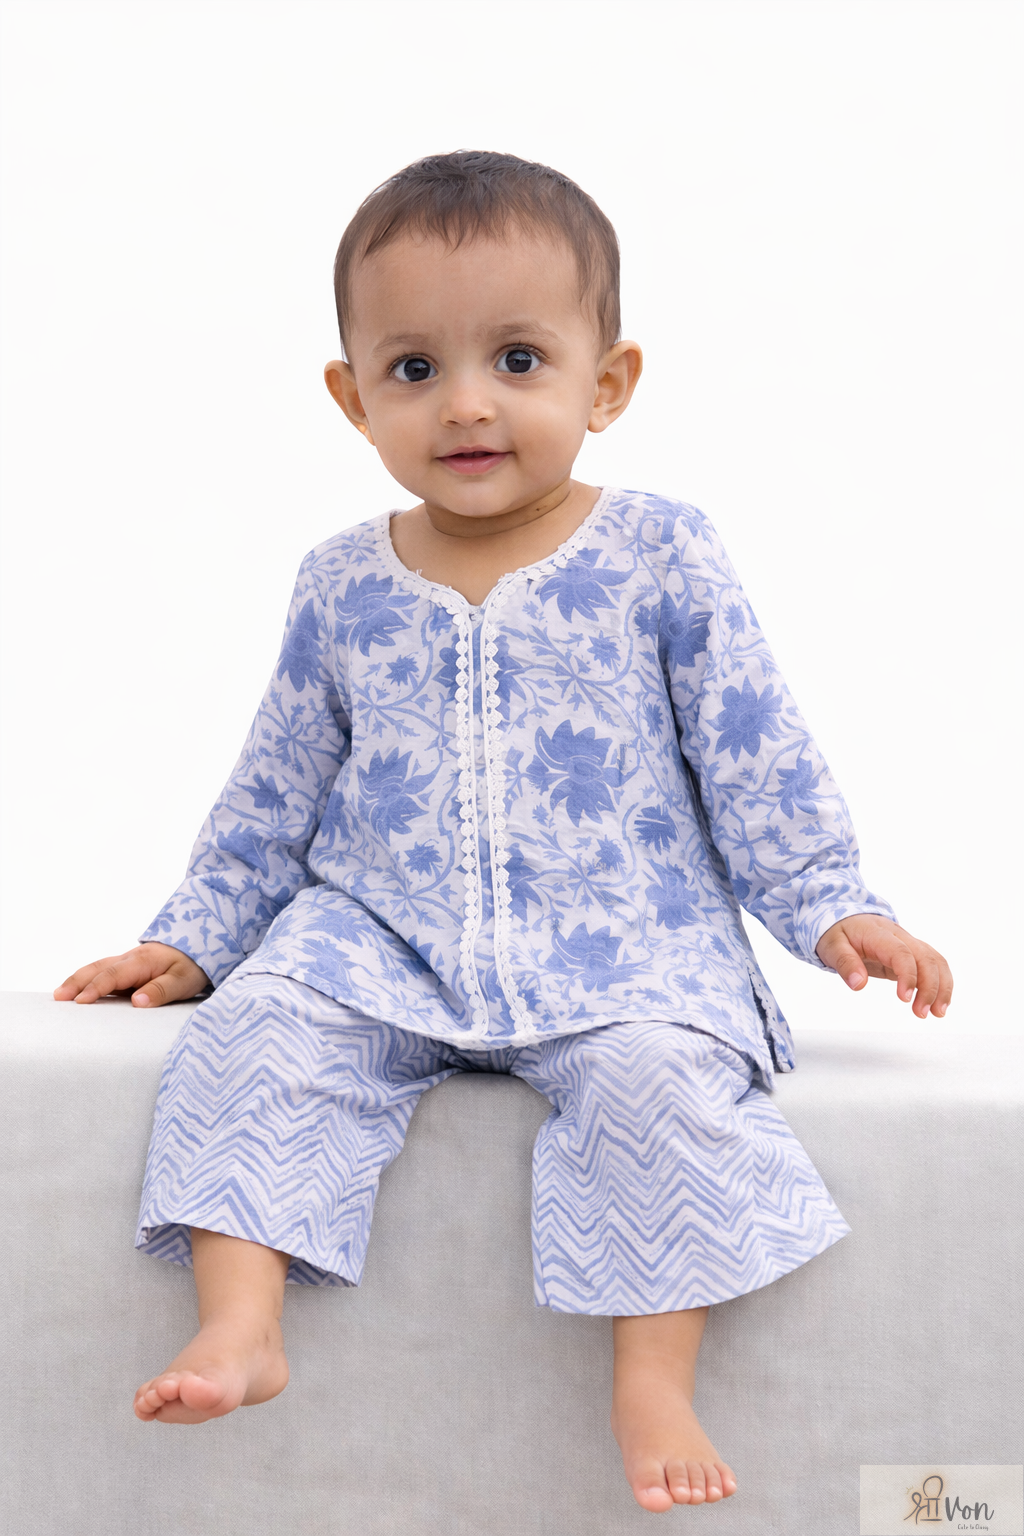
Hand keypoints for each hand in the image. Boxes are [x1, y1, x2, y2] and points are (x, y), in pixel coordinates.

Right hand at [54, 942, 209, 1007]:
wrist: (200, 947)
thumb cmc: (193, 965)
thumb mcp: (184, 980)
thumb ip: (161, 990)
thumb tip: (137, 1001)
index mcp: (142, 961)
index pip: (114, 975)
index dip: (96, 988)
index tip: (80, 1001)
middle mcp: (130, 959)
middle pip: (98, 968)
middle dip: (76, 982)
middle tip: (58, 998)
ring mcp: (127, 963)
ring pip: (97, 969)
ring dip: (78, 980)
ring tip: (60, 995)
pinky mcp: (128, 970)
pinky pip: (104, 974)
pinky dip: (88, 981)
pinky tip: (79, 992)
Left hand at [816, 915, 951, 1018]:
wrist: (845, 917)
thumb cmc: (838, 931)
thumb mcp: (832, 946)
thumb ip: (845, 963)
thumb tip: (858, 984)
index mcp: (878, 934)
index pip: (901, 952)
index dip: (908, 975)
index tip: (905, 998)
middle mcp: (899, 936)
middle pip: (926, 957)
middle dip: (930, 986)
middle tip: (922, 1013)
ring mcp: (908, 944)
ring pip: (935, 960)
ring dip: (941, 987)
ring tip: (937, 1013)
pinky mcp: (911, 953)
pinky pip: (933, 964)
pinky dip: (941, 982)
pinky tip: (939, 1002)